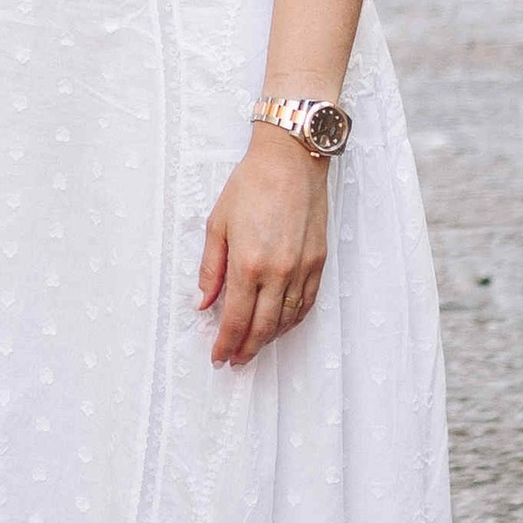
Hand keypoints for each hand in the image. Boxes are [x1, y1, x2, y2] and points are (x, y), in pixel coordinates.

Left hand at [197, 125, 330, 364]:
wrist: (290, 161)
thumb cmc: (250, 185)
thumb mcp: (218, 224)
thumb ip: (211, 268)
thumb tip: (203, 302)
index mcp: (248, 263)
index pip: (235, 319)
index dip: (226, 343)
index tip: (218, 357)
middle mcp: (278, 272)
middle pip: (263, 327)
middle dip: (247, 349)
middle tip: (235, 361)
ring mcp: (302, 269)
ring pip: (287, 320)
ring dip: (270, 339)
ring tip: (254, 347)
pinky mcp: (318, 261)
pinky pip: (307, 303)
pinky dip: (293, 320)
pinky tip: (282, 325)